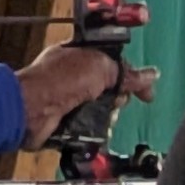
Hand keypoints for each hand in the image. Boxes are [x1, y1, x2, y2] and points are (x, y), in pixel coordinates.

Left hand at [16, 44, 155, 139]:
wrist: (32, 109)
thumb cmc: (60, 80)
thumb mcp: (100, 68)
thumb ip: (127, 73)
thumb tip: (151, 76)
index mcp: (81, 55)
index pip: (114, 63)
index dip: (131, 75)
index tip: (146, 90)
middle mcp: (76, 76)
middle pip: (112, 89)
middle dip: (118, 97)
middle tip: (114, 99)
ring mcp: (71, 100)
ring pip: (103, 110)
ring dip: (107, 116)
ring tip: (100, 116)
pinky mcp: (68, 122)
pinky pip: (91, 127)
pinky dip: (95, 130)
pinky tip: (93, 128)